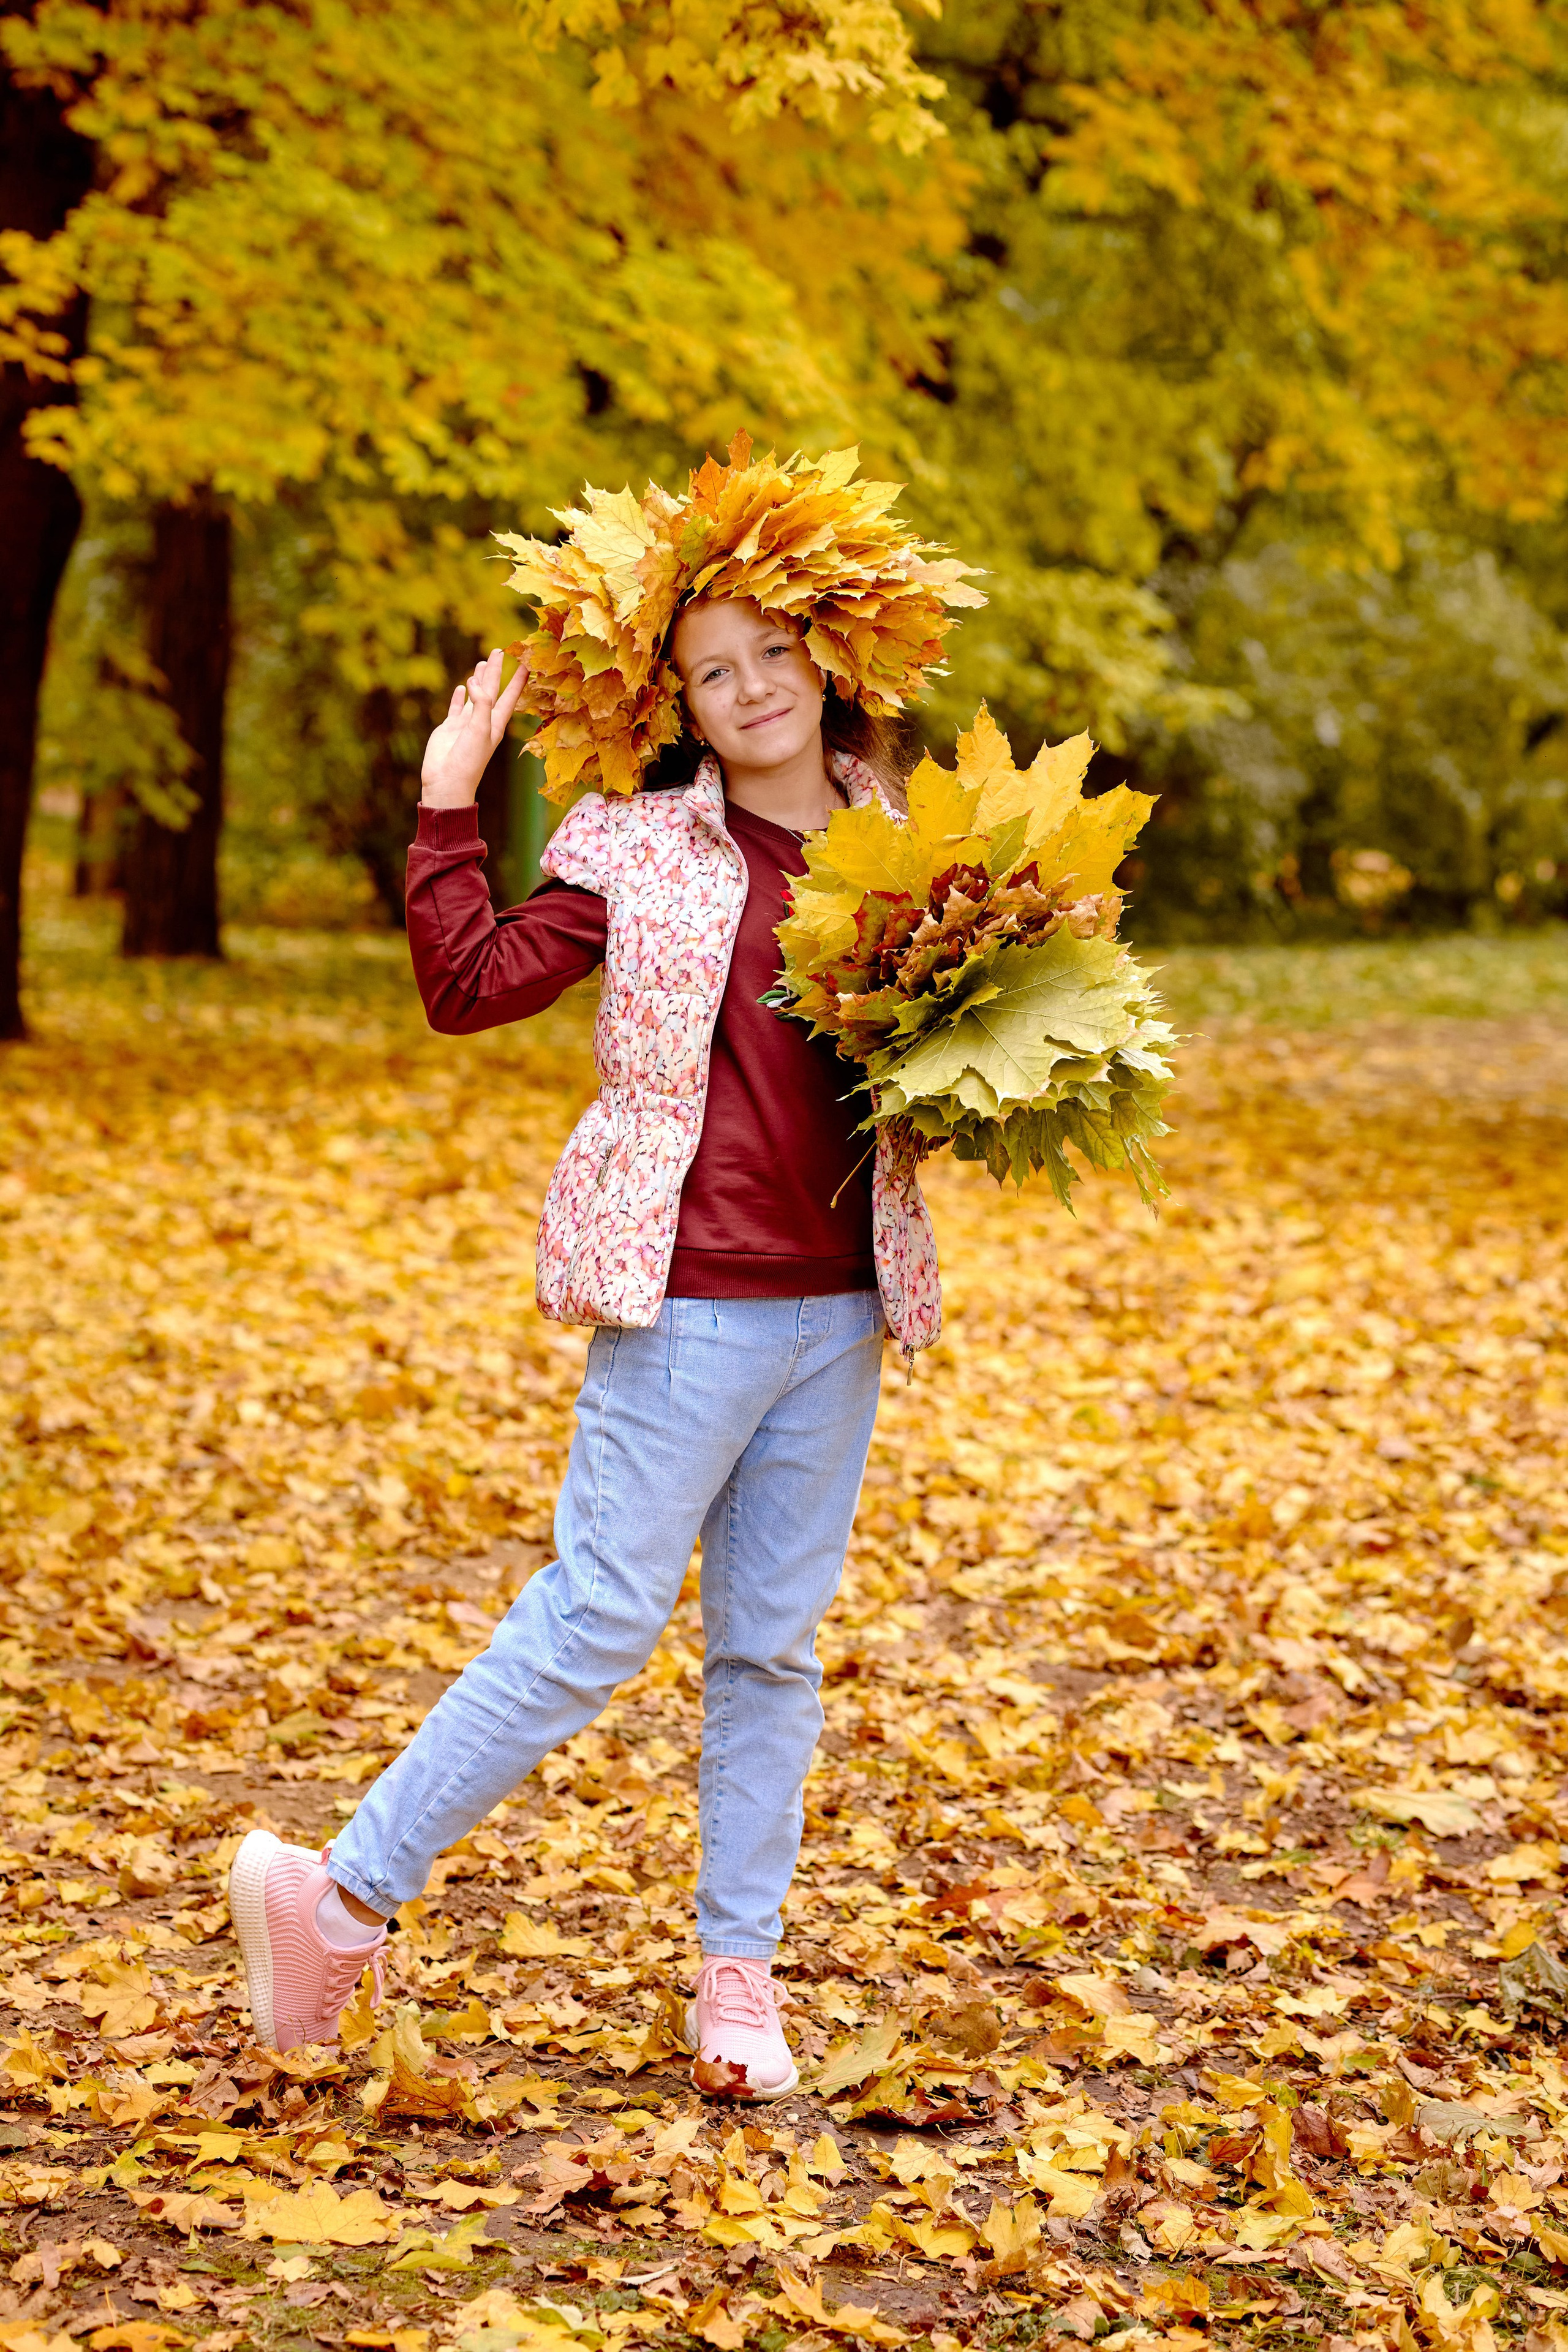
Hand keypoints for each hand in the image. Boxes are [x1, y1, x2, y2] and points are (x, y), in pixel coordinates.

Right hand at [420, 648, 527, 808]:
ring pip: (474, 696)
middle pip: (492, 691)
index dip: (518, 680)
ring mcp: (466, 724)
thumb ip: (480, 704)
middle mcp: (483, 722)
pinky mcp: (450, 728)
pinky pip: (456, 709)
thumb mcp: (479, 730)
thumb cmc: (468, 760)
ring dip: (478, 681)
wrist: (447, 782)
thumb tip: (474, 681)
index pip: (510, 696)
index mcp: (496, 723)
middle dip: (495, 672)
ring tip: (481, 663)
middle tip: (499, 651)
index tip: (527, 663)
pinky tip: (460, 688)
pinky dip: (458, 698)